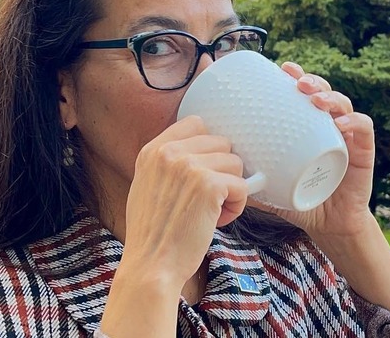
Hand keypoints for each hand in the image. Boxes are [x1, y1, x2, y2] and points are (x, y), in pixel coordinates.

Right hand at [120, 116, 248, 288]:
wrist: (151, 265)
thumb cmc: (153, 233)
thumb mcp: (147, 185)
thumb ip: (169, 163)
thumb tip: (208, 152)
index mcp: (152, 150)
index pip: (196, 124)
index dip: (209, 148)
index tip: (206, 171)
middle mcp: (169, 153)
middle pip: (221, 143)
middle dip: (221, 171)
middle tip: (207, 199)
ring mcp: (189, 166)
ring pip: (235, 163)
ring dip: (230, 189)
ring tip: (211, 212)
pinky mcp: (209, 185)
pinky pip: (242, 186)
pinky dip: (237, 206)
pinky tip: (217, 221)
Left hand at [249, 62, 375, 238]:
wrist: (328, 226)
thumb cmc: (299, 200)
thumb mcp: (269, 184)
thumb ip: (249, 175)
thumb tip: (220, 167)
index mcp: (305, 128)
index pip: (302, 94)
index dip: (295, 76)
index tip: (281, 68)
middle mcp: (326, 127)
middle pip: (322, 91)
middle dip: (310, 80)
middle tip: (296, 81)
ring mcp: (347, 136)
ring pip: (343, 104)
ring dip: (329, 95)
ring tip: (314, 98)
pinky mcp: (362, 152)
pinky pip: (363, 129)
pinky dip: (353, 121)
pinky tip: (340, 123)